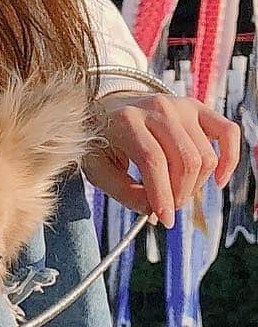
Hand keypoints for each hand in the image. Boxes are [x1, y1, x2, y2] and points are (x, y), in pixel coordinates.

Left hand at [84, 91, 240, 227]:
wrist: (109, 107)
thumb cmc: (102, 142)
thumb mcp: (98, 170)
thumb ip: (123, 192)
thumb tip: (154, 212)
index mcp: (127, 122)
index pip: (154, 162)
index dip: (162, 195)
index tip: (164, 220)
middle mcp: (158, 109)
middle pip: (185, 161)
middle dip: (179, 194)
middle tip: (167, 209)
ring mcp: (181, 106)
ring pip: (204, 155)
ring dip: (195, 185)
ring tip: (177, 193)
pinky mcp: (198, 108)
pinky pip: (227, 133)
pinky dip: (228, 159)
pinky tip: (217, 181)